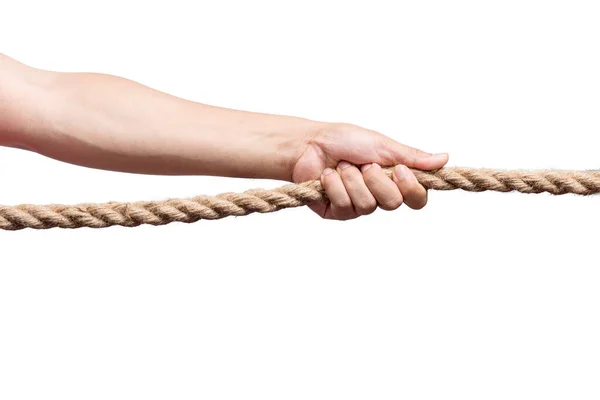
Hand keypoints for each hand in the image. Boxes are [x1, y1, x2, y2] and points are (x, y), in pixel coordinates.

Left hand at [291, 123, 447, 219]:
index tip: (400, 170)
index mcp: (394, 178)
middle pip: (394, 203)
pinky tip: (328, 176)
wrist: (309, 144)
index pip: (417, 198)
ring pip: (368, 205)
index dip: (412, 189)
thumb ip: (412, 156)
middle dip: (377, 181)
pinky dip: (336, 186)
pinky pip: (346, 207)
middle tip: (365, 164)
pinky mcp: (338, 211)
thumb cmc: (344, 140)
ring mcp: (358, 205)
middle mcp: (378, 194)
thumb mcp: (382, 145)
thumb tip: (444, 158)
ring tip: (342, 165)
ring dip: (353, 180)